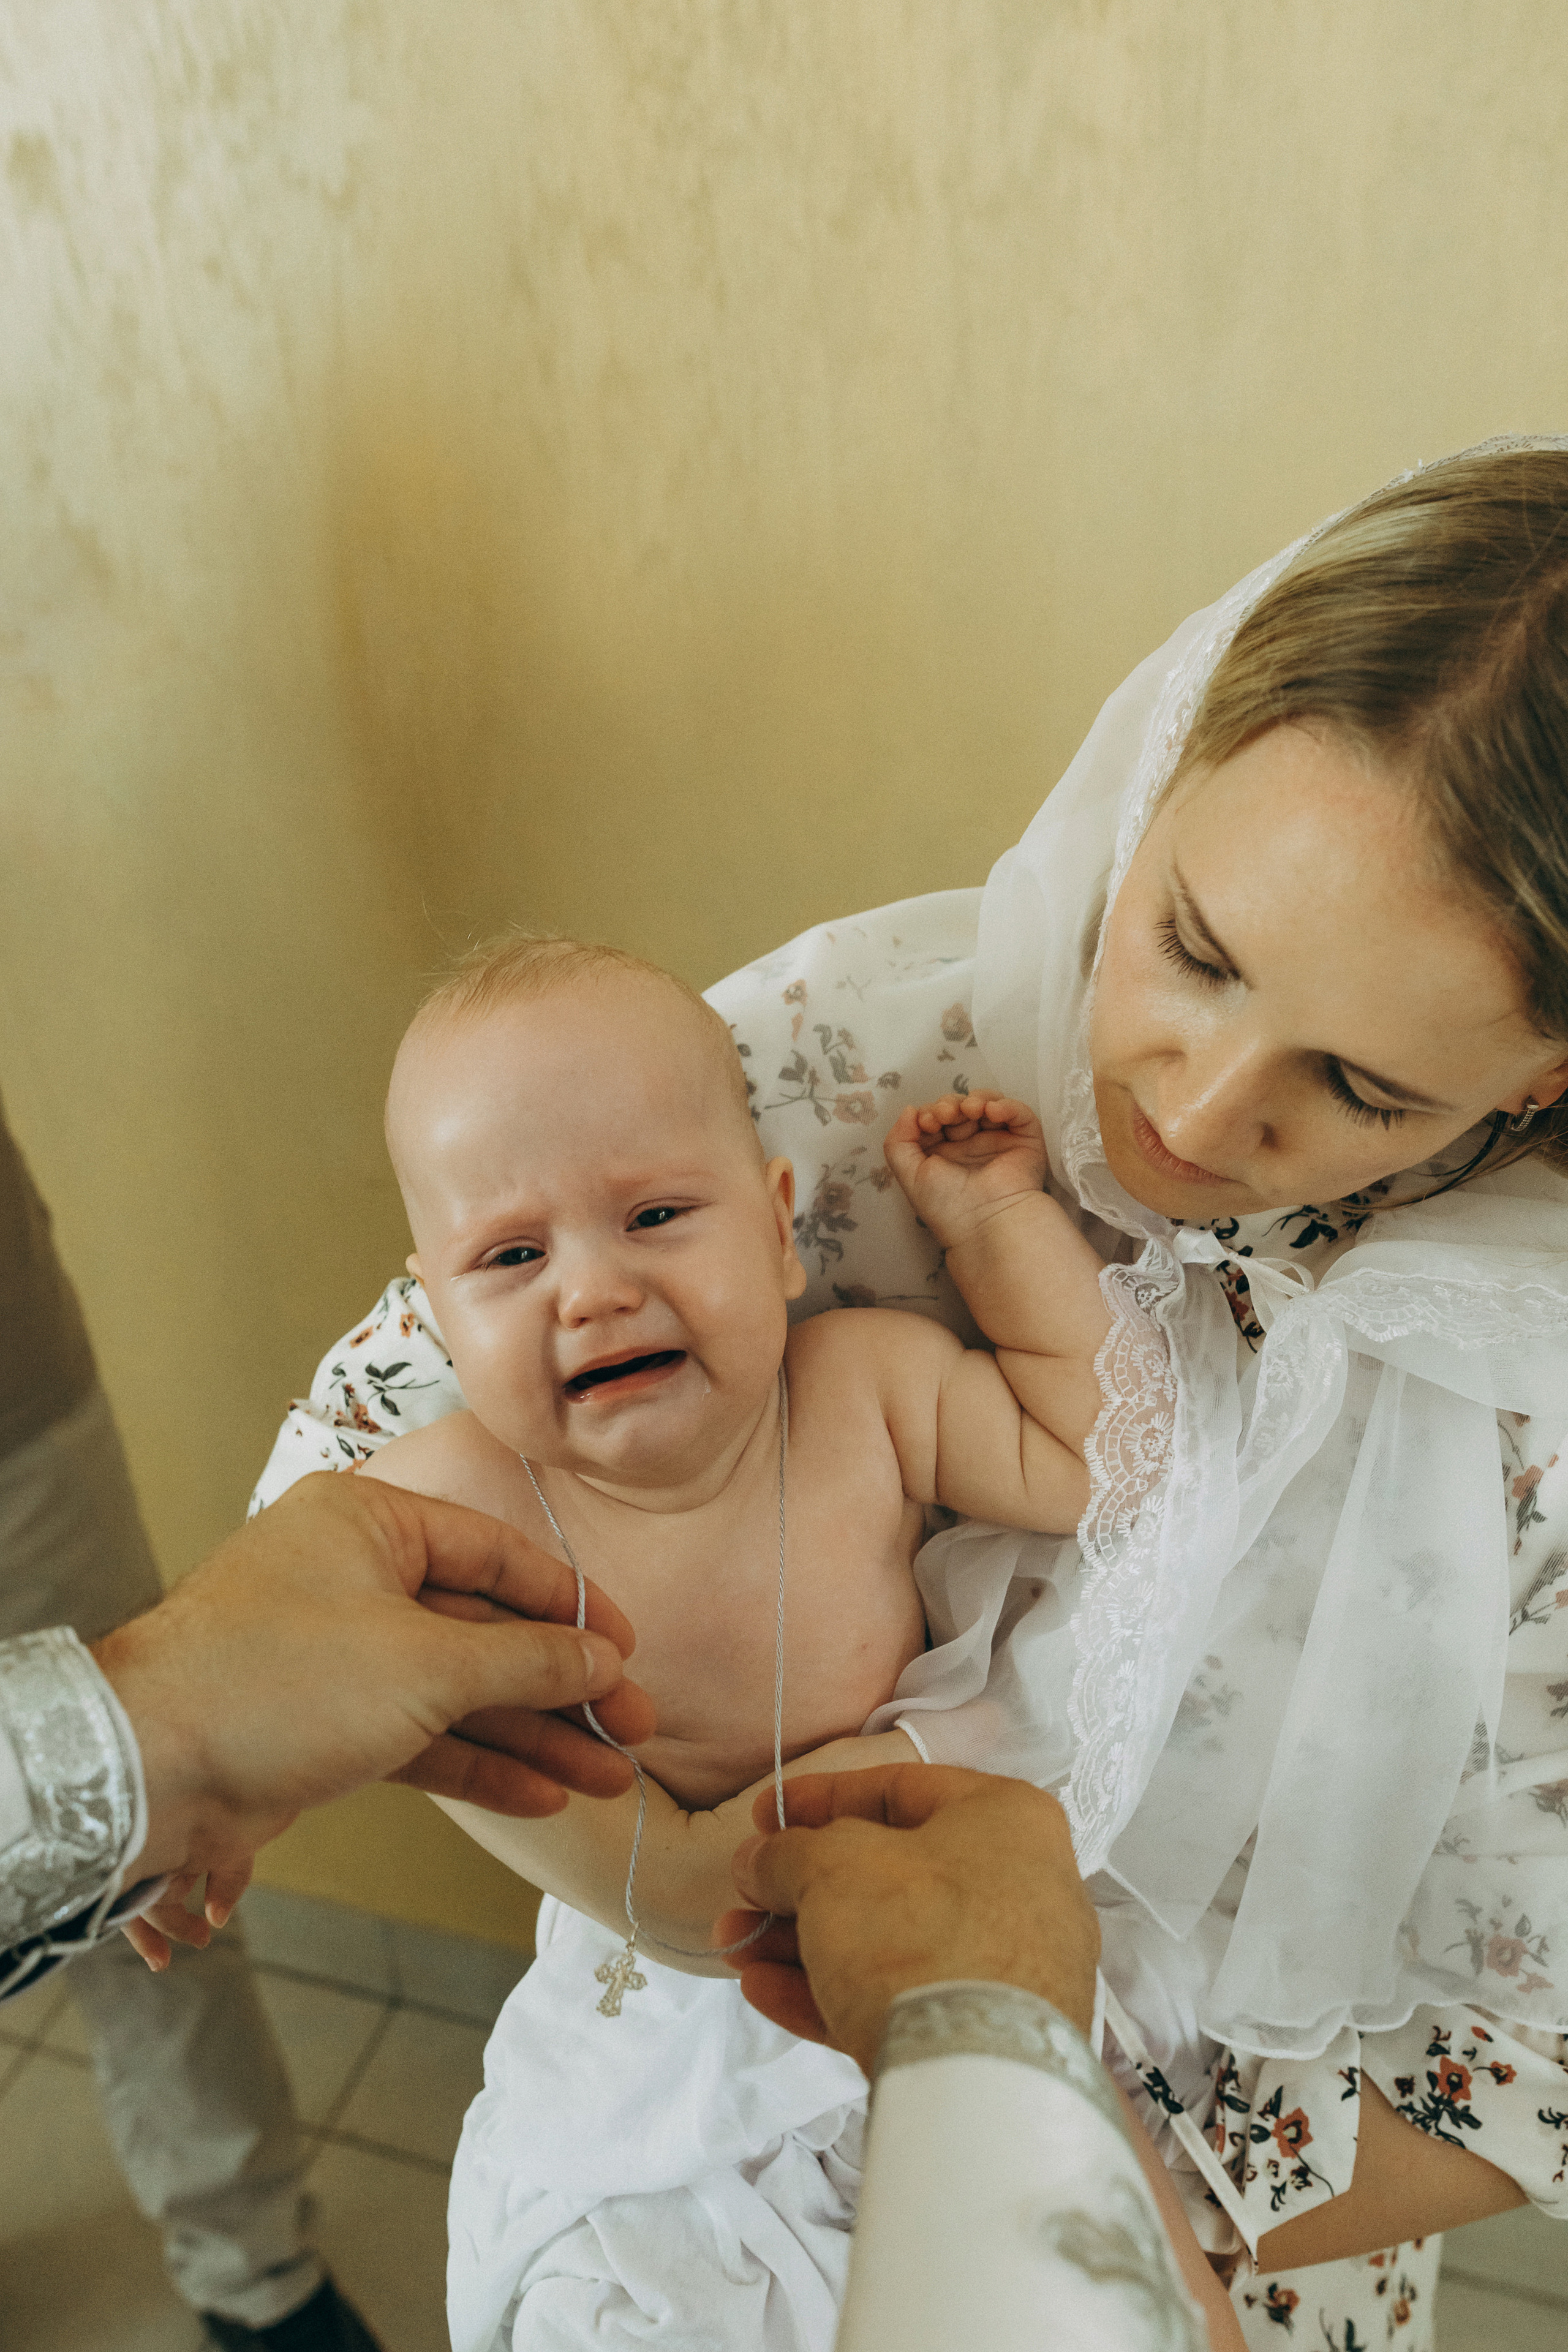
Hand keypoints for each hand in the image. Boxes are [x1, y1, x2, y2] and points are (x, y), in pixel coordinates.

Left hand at [96, 1471, 656, 1963]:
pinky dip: (476, 1762)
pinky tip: (541, 1792)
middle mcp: (351, 1577)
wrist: (145, 1769)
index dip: (571, 1604)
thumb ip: (525, 1661)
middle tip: (633, 1727)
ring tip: (606, 1774)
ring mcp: (335, 1654)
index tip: (628, 1649)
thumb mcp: (424, 1665)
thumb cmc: (274, 1683)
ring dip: (531, 1735)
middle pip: (482, 1629)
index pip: (496, 1553)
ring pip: (456, 1690)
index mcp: (367, 1523)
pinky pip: (418, 1735)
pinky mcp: (321, 1724)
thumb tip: (603, 1659)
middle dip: (560, 1685)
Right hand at [716, 1763, 1097, 2075]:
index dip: (820, 1798)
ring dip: (802, 1942)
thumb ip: (788, 1853)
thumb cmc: (918, 1933)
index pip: (900, 1789)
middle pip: (888, 1874)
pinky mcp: (983, 2034)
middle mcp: (1019, 1887)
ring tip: (735, 1948)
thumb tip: (761, 1860)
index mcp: (1005, 1819)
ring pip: (886, 1942)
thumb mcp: (834, 1867)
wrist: (975, 2075)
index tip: (765, 1815)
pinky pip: (900, 1997)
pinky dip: (831, 1990)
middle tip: (745, 1893)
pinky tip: (763, 1991)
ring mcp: (1006, 1968)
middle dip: (800, 1886)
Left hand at [883, 1092, 1047, 1250]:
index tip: (926, 1122)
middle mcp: (972, 1146)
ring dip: (976, 1099)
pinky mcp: (1025, 1142)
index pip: (937, 1119)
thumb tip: (909, 1110)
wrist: (985, 1223)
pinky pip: (1019, 1113)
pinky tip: (991, 1111)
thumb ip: (898, 1142)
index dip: (930, 1113)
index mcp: (945, 1154)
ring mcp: (999, 1142)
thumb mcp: (909, 1174)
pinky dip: (1006, 1105)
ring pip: (988, 1104)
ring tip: (969, 1110)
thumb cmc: (947, 1206)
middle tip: (945, 1115)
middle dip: (949, 1104)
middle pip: (960, 1107)